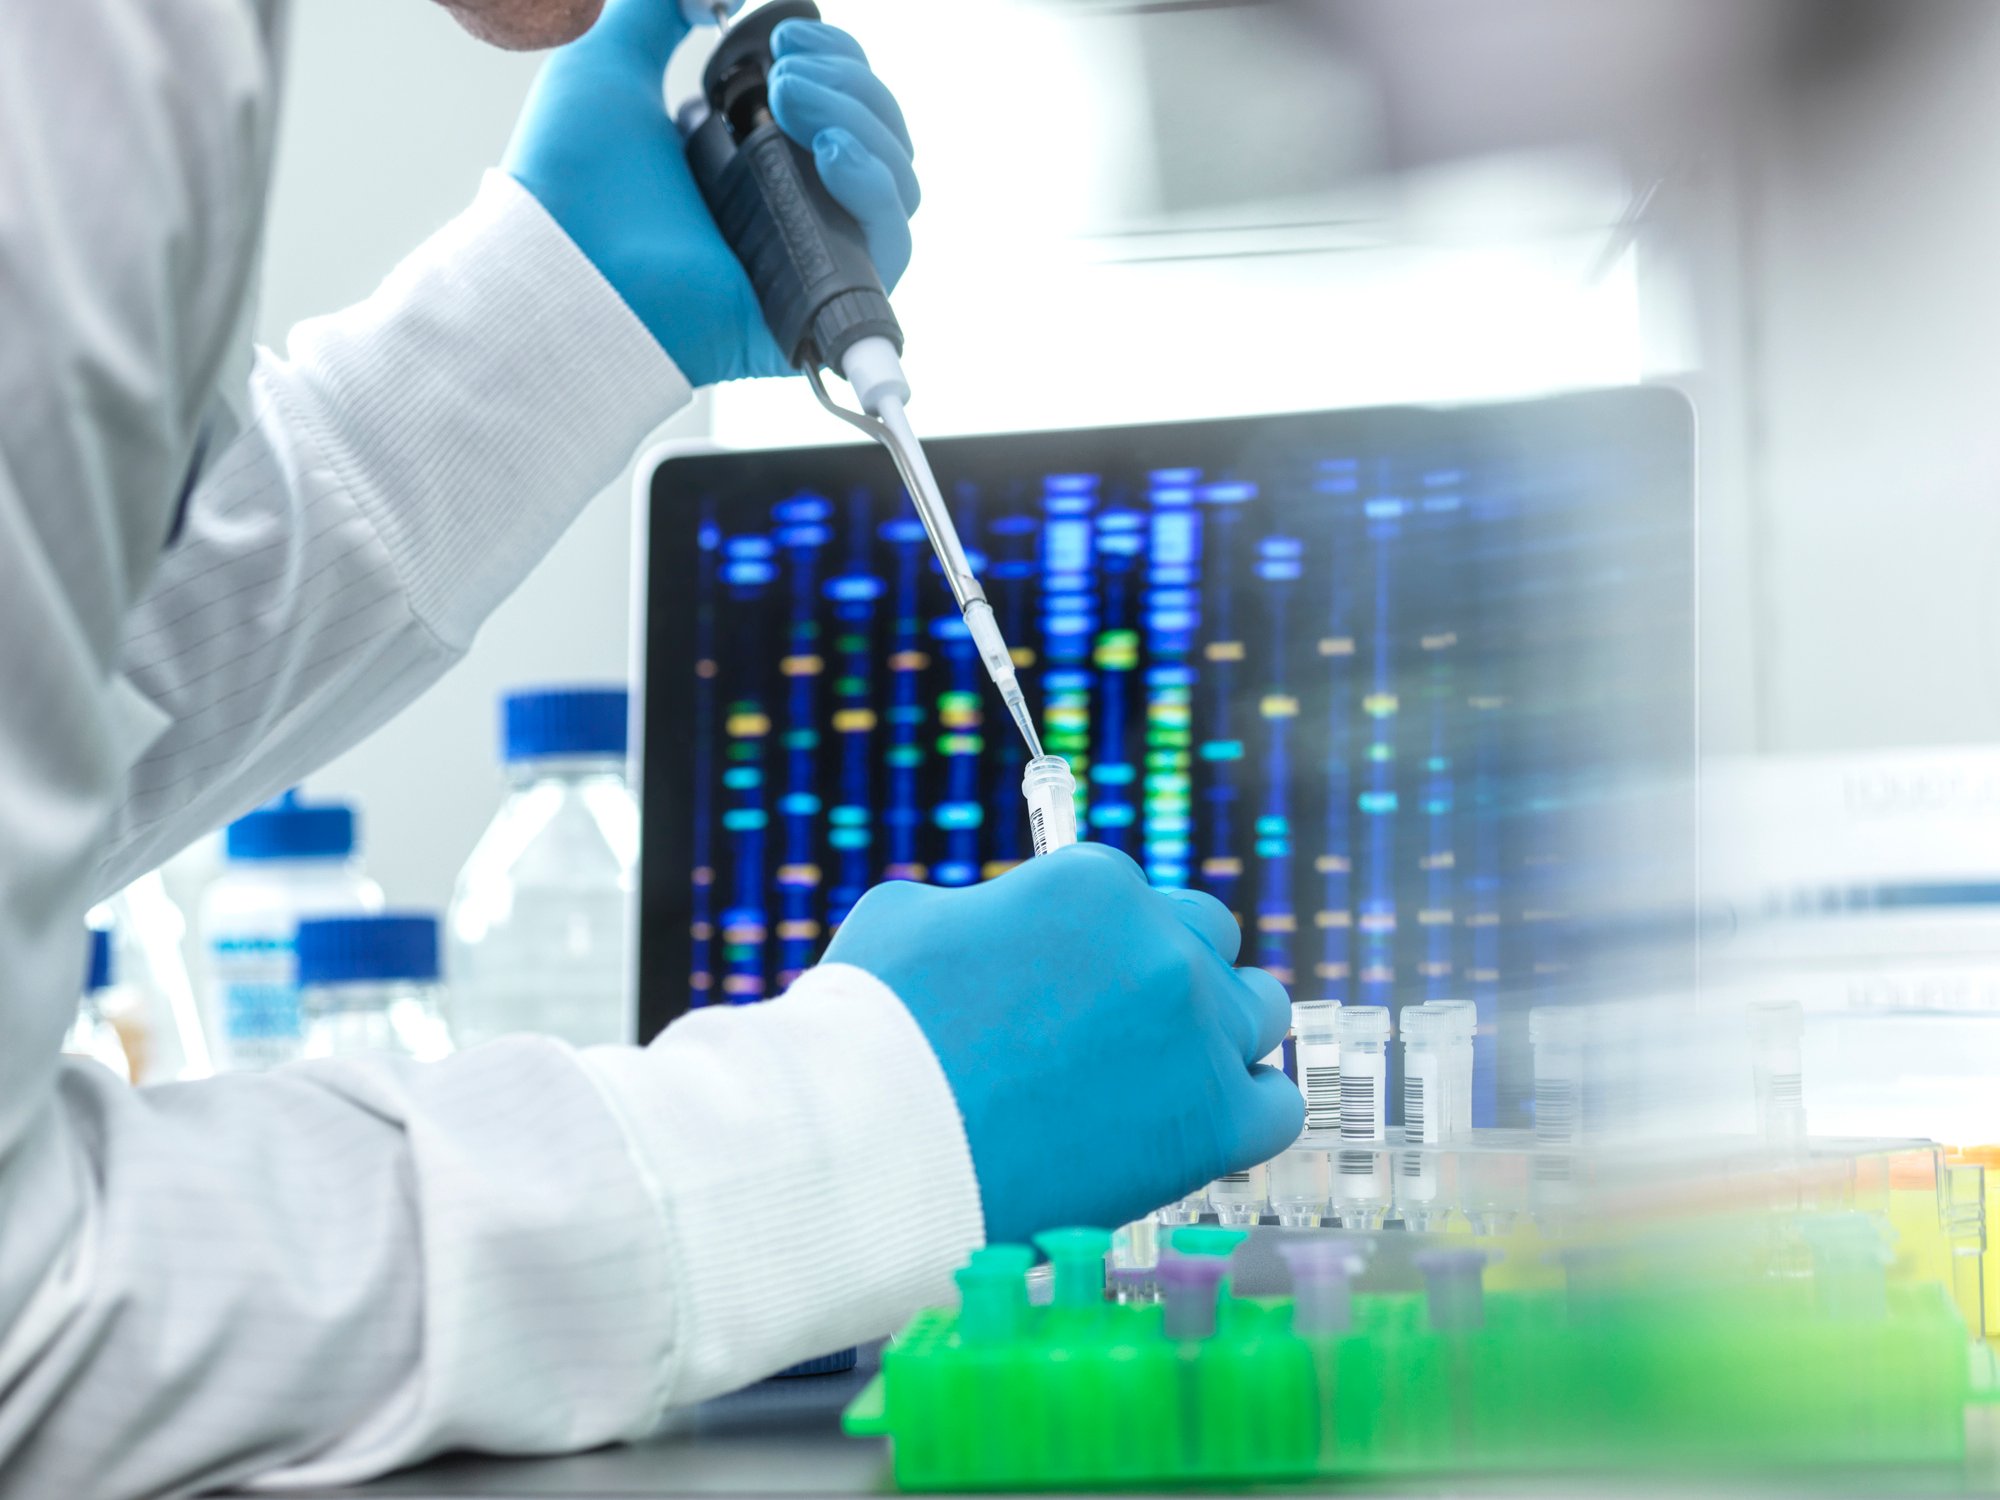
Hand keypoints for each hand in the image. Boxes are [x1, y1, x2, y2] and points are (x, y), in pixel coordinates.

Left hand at [504, 2, 918, 386]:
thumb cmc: (573, 179)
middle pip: (879, 137)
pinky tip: (832, 152)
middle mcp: (790, 206)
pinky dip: (875, 186)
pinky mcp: (821, 301)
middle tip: (786, 70)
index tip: (788, 37)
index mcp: (752, 158)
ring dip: (863, 120)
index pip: (842, 107)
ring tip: (794, 98)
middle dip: (849, 82)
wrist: (562, 260)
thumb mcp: (608, 59)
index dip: (835, 61)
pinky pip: (891, 244)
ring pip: (896, 184)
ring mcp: (811, 255)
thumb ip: (656, 7)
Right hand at [823, 844, 1300, 1245]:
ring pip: (1257, 1011)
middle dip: (1166, 973)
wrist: (878, 1148)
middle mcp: (1162, 944)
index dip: (1095, 943)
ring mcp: (1198, 1032)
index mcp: (1095, 882)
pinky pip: (1276, 1105)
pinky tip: (1195, 1124)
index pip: (1131, 895)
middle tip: (1113, 1027)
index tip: (1069, 983)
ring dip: (1216, 1034)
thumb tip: (1002, 926)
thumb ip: (984, 908)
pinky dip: (1244, 1110)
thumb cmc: (872, 1030)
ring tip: (1155, 1079)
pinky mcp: (1214, 1123)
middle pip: (1207, 939)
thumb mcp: (913, 917)